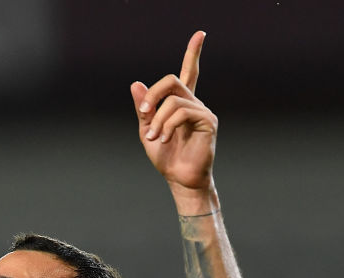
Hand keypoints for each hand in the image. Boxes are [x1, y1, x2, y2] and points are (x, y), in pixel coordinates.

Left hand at [130, 31, 216, 194]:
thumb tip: (136, 84)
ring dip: (157, 119)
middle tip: (143, 112)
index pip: (189, 72)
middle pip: (173, 80)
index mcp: (180, 103)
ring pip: (174, 100)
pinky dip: (167, 126)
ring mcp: (203, 111)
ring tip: (153, 137)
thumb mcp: (147, 130)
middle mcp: (193, 103)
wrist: (178, 178)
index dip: (194, 53)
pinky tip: (164, 139)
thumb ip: (144, 108)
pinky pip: (183, 113)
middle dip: (153, 94)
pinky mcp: (208, 122)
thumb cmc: (165, 157)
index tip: (200, 34)